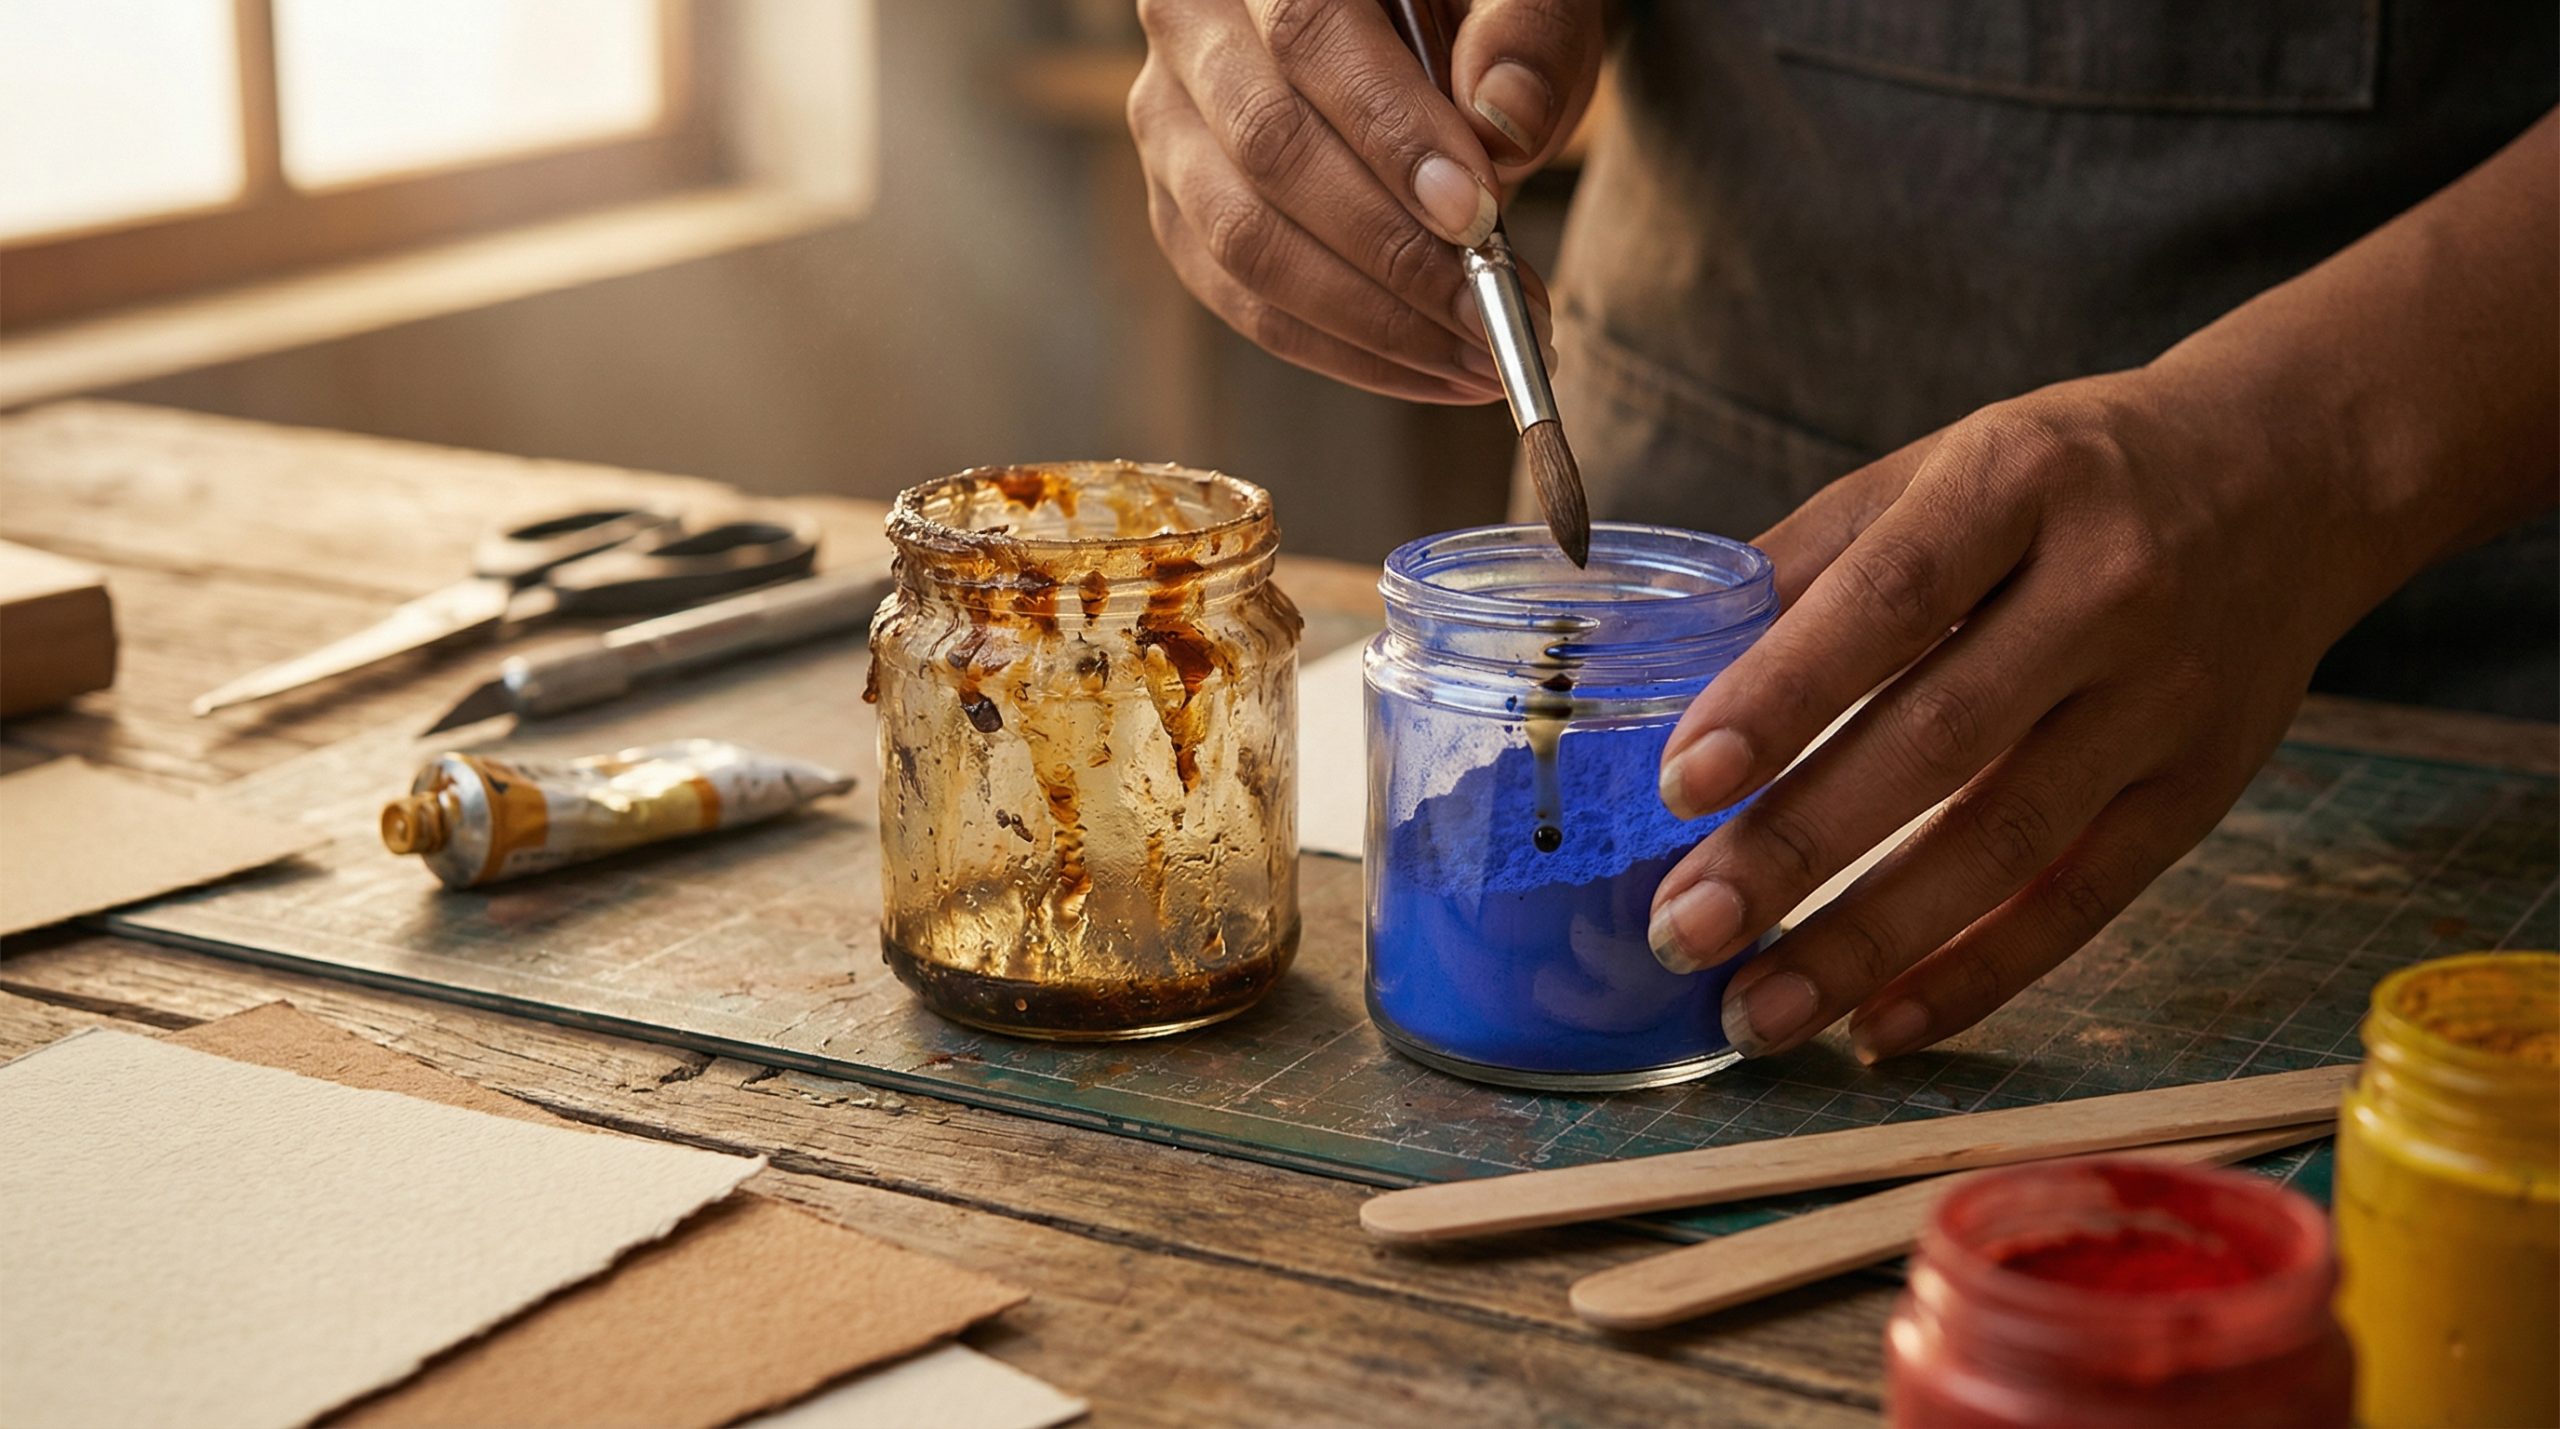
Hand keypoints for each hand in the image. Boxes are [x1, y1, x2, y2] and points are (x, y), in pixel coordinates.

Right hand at [1127, 0, 1604, 401]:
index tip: (1476, 218)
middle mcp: (1189, 25)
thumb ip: (1526, 34)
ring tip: (1476, 357)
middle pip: (1268, 150)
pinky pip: (1239, 298)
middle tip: (1493, 313)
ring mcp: (1169, 122)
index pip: (1310, 36)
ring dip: (1369, 321)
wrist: (1405, 27)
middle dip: (1392, 252)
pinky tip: (1428, 368)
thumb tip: (1504, 124)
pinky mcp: (1176, 205)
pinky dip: (1339, 348)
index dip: (1391, 135)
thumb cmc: (1471, 6)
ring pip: (1241, 241)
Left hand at [1645, 370, 2421, 1063]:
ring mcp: (2166, 701)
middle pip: (1939, 739)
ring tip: (1753, 1012)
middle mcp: (2108, 590)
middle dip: (1798, 848)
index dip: (1780, 695)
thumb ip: (1810, 560)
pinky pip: (2080, 901)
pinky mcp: (2201, 790)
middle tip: (1682, 929)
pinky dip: (1977, 974)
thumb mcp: (1944, 465)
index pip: (1888, 598)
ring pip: (2005, 843)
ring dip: (1867, 943)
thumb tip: (1660, 663)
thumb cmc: (2071, 475)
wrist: (2297, 472)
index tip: (1680, 782)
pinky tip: (1877, 1026)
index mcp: (2020, 481)